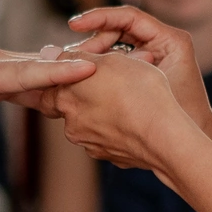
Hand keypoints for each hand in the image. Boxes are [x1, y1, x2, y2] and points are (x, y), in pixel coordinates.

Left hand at [0, 30, 93, 161]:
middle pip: (35, 64)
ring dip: (60, 66)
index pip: (22, 72)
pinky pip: (16, 67)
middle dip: (73, 64)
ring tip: (102, 68)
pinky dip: (39, 70)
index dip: (57, 71)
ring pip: (27, 63)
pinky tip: (56, 76)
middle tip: (117, 63)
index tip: (91, 66)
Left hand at [52, 46, 180, 169]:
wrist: (164, 134)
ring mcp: (92, 144)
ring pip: (92, 124)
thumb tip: (52, 54)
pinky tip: (137, 119)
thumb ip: (77, 58)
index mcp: (66, 100)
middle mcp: (73, 126)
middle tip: (110, 85)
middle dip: (86, 98)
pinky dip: (119, 129)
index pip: (47, 93)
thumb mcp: (109, 61)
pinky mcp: (111, 157)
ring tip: (130, 99)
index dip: (63, 82)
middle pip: (71, 109)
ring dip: (104, 113)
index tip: (82, 76)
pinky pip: (111, 139)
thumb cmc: (138, 91)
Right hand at [65, 3, 211, 138]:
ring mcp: (154, 60)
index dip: (98, 17)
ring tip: (73, 72)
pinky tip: (84, 83)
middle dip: (92, 42)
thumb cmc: (177, 117)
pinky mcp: (146, 74)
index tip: (73, 24)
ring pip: (114, 50)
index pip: (128, 17)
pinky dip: (102, 72)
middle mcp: (163, 45)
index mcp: (170, 40)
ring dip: (95, 59)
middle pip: (118, 32)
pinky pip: (118, 66)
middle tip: (69, 57)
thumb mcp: (142, 84)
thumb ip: (111, 65)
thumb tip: (69, 55)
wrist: (190, 148)